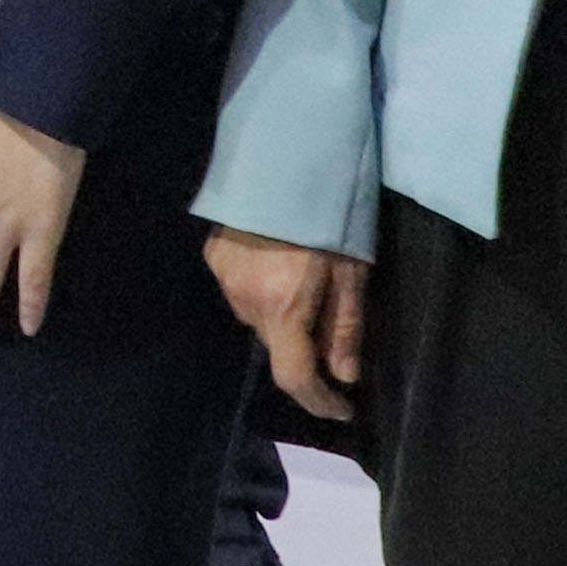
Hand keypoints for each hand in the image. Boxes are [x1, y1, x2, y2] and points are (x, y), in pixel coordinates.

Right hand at [207, 231, 370, 421]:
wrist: (281, 157)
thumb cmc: (329, 213)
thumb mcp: (352, 271)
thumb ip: (346, 327)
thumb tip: (345, 376)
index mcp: (283, 309)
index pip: (295, 378)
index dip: (320, 402)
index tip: (343, 408)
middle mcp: (245, 303)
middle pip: (276, 347)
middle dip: (305, 349)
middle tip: (332, 325)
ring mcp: (224, 280)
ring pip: (259, 319)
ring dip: (282, 317)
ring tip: (305, 285)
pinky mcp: (214, 257)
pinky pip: (242, 291)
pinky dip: (263, 292)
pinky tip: (278, 265)